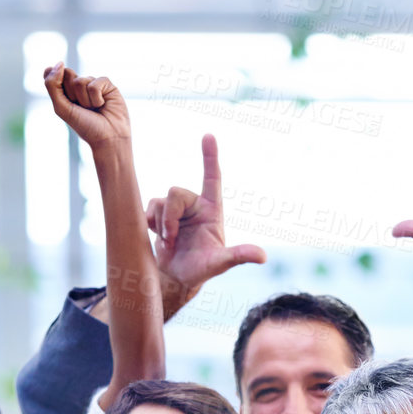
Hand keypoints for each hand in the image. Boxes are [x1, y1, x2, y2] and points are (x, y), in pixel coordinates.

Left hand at [42, 64, 128, 149]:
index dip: (57, 83)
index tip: (65, 99)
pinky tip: (103, 105)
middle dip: (72, 93)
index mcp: (64, 91)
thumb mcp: (61, 108)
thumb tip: (60, 62)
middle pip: (68, 74)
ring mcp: (93, 83)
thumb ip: (53, 85)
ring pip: (81, 80)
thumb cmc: (85, 126)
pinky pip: (95, 83)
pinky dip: (96, 98)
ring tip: (93, 108)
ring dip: (85, 99)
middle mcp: (78, 85)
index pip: (52, 73)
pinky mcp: (107, 84)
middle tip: (81, 107)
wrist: (108, 137)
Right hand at [145, 135, 265, 315]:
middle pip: (175, 192)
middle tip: (171, 238)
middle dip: (169, 217)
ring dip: (161, 225)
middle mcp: (194, 205)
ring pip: (160, 201)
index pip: (212, 178)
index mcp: (211, 209)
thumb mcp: (221, 263)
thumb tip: (263, 257)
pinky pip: (149, 207)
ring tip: (169, 243)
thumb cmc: (202, 269)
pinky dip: (150, 224)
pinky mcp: (160, 214)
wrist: (177, 277)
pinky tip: (158, 238)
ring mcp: (176, 209)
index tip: (208, 136)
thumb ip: (238, 256)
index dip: (210, 157)